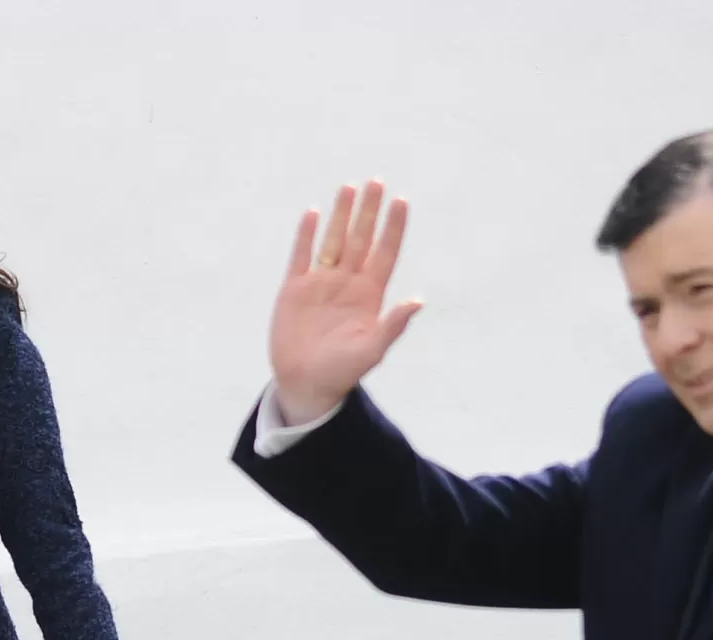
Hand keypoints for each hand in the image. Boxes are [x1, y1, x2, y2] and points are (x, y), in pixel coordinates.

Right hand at [269, 179, 420, 424]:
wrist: (305, 384)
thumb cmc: (342, 372)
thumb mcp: (372, 351)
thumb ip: (393, 325)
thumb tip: (417, 302)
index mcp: (369, 295)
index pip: (384, 253)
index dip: (393, 227)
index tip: (401, 201)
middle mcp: (347, 283)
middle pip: (360, 239)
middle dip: (369, 211)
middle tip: (376, 182)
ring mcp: (320, 283)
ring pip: (333, 240)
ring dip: (341, 215)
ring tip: (349, 187)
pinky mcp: (295, 289)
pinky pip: (301, 255)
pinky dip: (306, 235)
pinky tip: (313, 213)